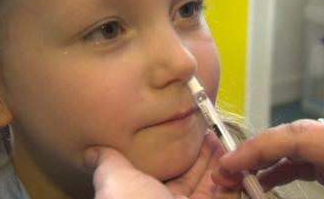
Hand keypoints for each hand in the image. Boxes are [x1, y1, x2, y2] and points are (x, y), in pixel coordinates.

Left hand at [85, 133, 239, 198]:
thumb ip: (108, 165)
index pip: (170, 174)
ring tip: (220, 139)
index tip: (189, 134)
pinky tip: (230, 158)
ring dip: (218, 162)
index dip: (180, 154)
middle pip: (193, 178)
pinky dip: (232, 179)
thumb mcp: (115, 182)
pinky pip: (228, 195)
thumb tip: (91, 151)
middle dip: (202, 155)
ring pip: (213, 186)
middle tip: (210, 132)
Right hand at [212, 119, 323, 198]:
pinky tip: (263, 182)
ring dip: (265, 161)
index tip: (228, 165)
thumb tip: (251, 194)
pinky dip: (281, 169)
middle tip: (226, 174)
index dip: (256, 149)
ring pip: (296, 146)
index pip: (296, 136)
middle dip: (256, 154)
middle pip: (292, 136)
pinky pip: (306, 159)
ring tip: (239, 178)